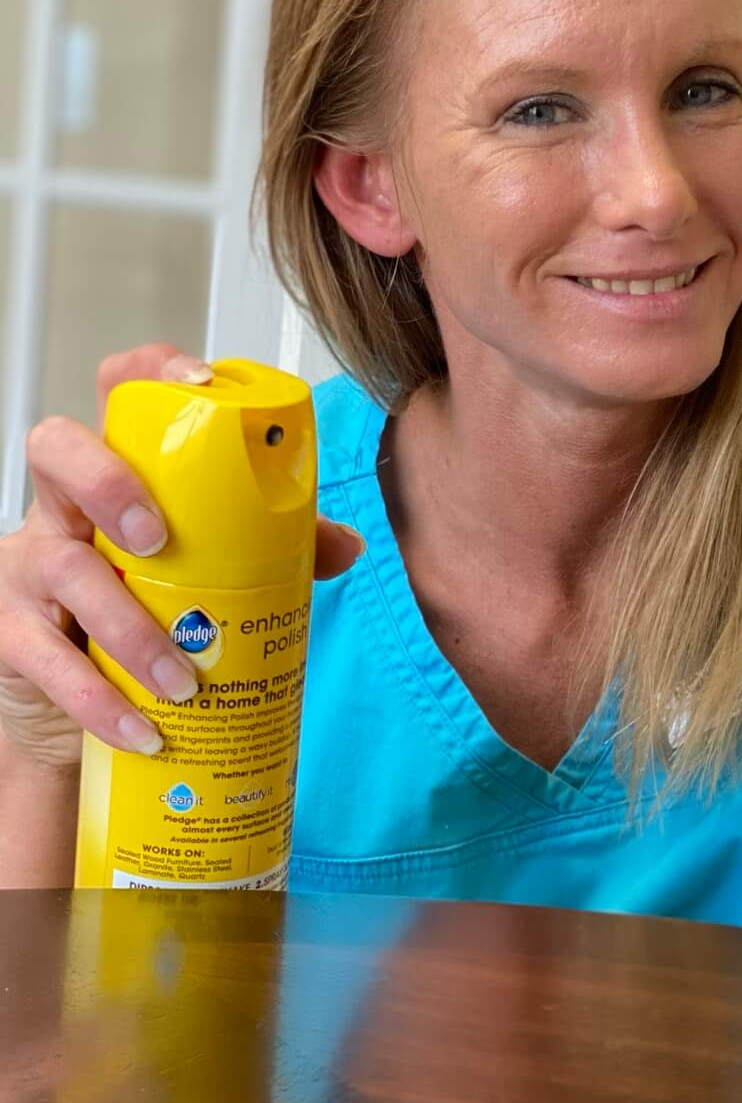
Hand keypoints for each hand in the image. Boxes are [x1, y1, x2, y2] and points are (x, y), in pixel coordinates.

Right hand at [0, 344, 363, 773]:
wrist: (84, 711)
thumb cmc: (149, 615)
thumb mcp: (210, 578)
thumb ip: (276, 552)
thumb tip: (347, 545)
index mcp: (120, 476)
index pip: (120, 395)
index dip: (150, 372)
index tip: (199, 380)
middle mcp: (62, 507)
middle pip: (56, 450)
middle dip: (109, 482)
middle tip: (158, 540)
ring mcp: (27, 566)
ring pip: (62, 566)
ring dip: (129, 626)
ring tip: (181, 679)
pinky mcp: (9, 634)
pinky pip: (46, 658)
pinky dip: (99, 701)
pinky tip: (143, 729)